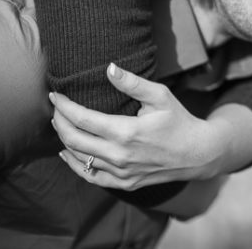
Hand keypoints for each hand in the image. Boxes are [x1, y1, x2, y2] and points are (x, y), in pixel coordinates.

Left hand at [51, 63, 222, 189]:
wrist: (197, 153)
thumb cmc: (179, 120)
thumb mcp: (160, 96)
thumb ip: (133, 83)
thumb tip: (109, 68)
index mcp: (126, 132)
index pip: (82, 119)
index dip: (64, 106)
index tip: (54, 95)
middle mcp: (119, 155)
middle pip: (73, 140)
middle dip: (59, 121)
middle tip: (55, 107)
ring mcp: (120, 172)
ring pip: (79, 158)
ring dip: (64, 140)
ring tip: (60, 123)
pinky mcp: (124, 183)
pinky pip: (91, 177)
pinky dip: (75, 165)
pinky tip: (67, 154)